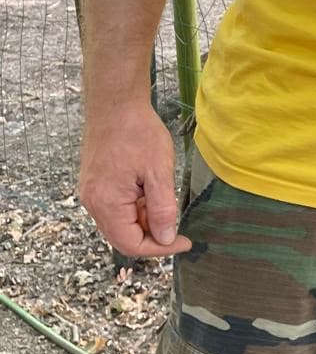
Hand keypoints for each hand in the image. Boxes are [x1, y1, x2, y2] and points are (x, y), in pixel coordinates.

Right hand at [79, 101, 191, 258]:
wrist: (115, 104)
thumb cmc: (137, 132)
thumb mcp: (159, 172)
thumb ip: (162, 209)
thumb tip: (165, 238)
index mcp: (106, 204)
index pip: (131, 245)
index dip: (160, 248)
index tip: (185, 242)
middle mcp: (93, 203)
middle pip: (123, 237)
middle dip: (153, 234)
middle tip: (177, 222)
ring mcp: (92, 193)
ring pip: (121, 222)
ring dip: (145, 219)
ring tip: (163, 195)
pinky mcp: (95, 183)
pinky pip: (116, 207)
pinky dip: (136, 206)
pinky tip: (150, 188)